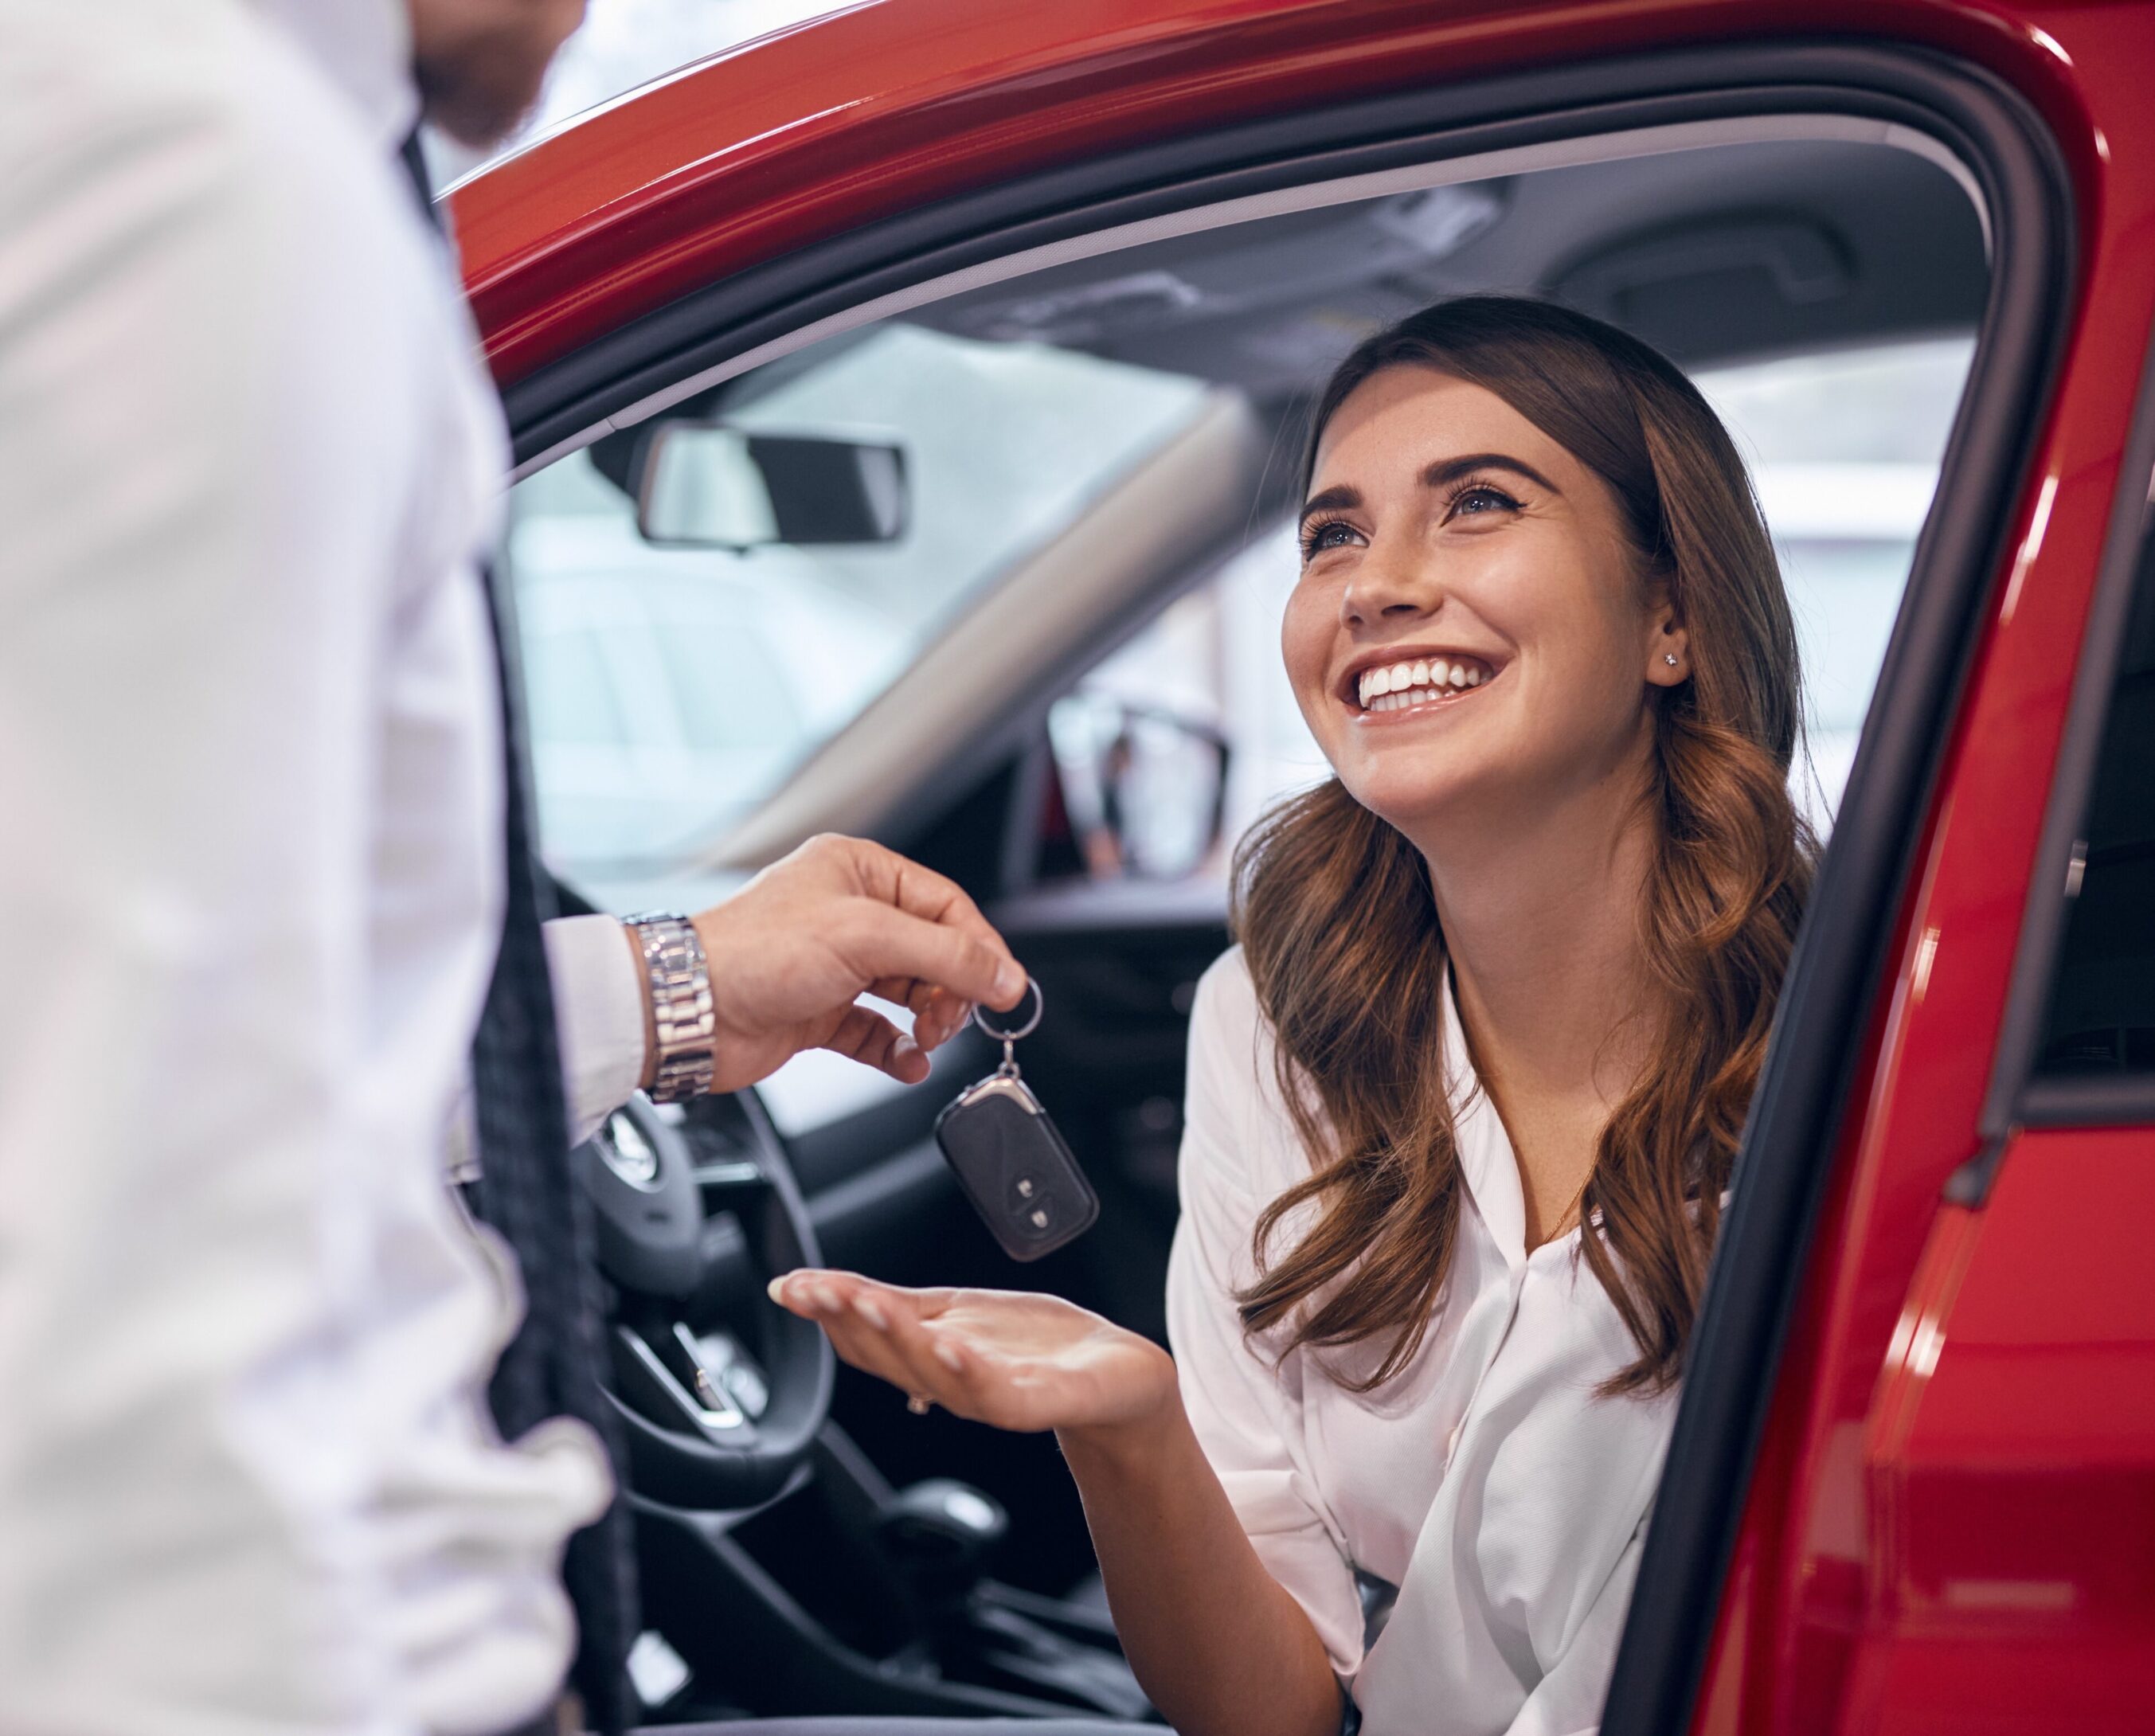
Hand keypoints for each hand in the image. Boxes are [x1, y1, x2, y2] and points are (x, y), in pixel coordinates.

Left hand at [679, 835, 1024, 1093]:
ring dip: (929, 1020)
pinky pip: (878, 1031)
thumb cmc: (753, 953)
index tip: (1007, 988)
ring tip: (929, 1037)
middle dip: (952, 989)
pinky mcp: (818, 1012)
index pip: (945, 905)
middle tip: (957, 1017)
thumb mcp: (866, 938)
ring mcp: (833, 965)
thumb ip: (946, 956)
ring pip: (909, 993)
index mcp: (858, 871)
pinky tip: (908, 1061)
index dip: (981, 948)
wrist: (686, 1011)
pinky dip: (898, 1049)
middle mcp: (847, 914)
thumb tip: (1005, 975)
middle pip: (932, 951)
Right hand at [769, 1268, 1178, 1438]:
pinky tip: (949, 1343)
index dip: (825, 1312)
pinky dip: (968, 1368)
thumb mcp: (951, 1312)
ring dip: (896, 1339)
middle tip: (818, 1289)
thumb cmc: (1033, 1345)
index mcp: (927, 1361)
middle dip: (849, 1320)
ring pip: (932, 1373)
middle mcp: (951, 1384)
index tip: (790, 1286)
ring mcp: (993, 1397)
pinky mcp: (1039, 1403)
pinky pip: (995, 1392)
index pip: (864, 1339)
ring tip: (867, 1303)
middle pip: (888, 1358)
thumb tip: (816, 1286)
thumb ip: (890, 1305)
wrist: (1114, 1375)